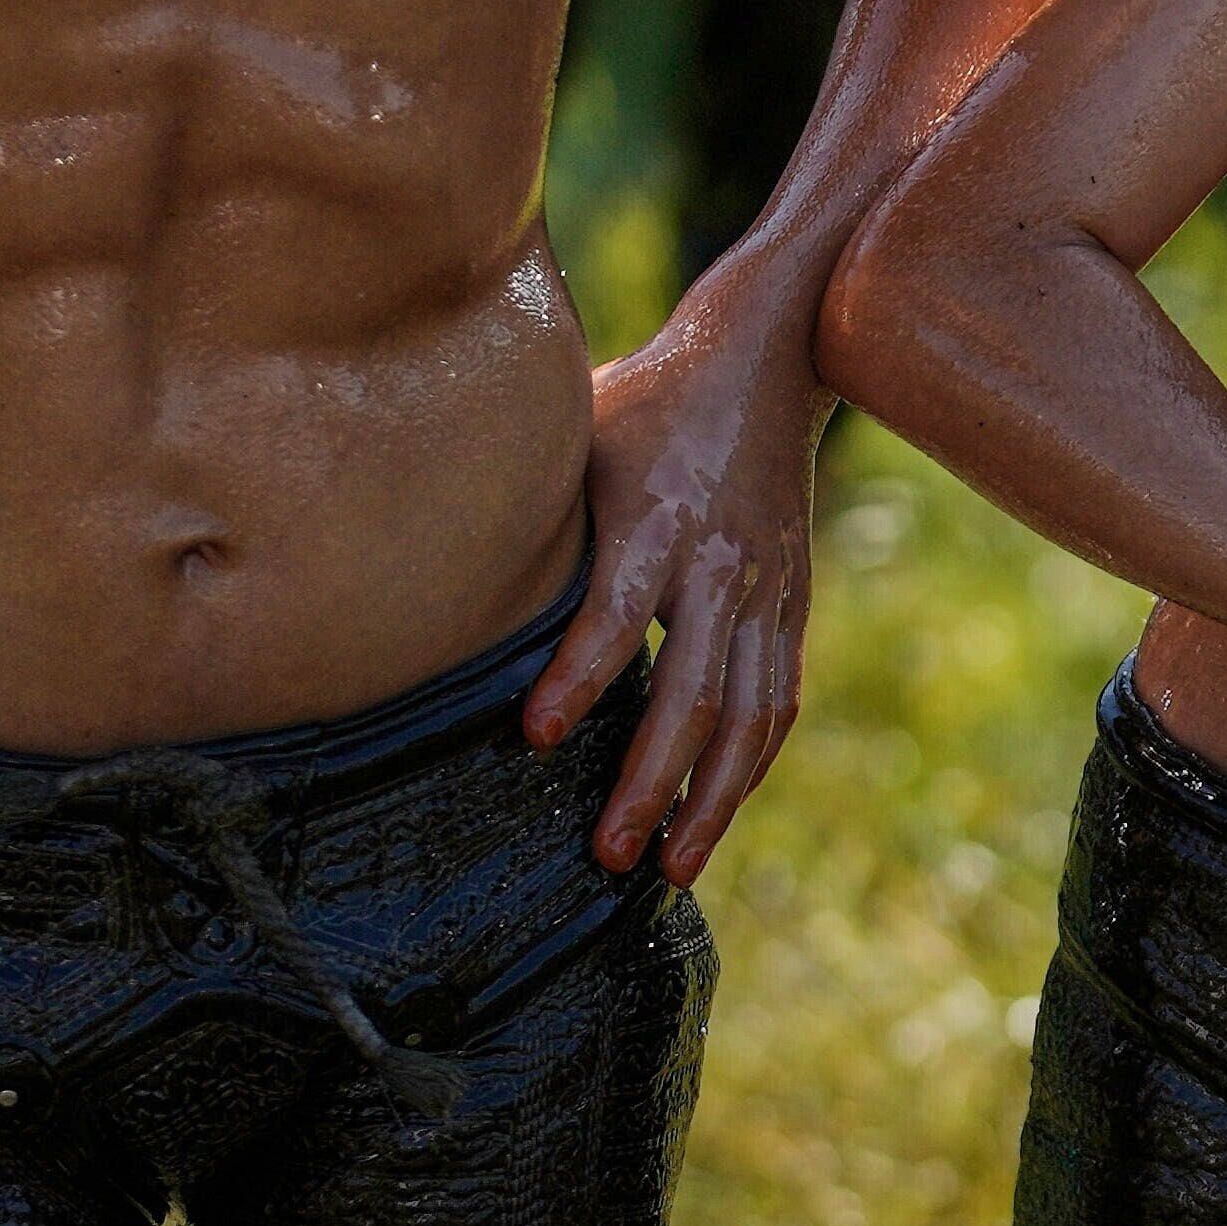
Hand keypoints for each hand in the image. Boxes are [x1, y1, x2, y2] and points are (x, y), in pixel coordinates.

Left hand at [546, 304, 819, 883]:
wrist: (770, 357)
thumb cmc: (646, 397)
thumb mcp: (580, 430)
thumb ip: (533, 506)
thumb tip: (434, 564)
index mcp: (657, 515)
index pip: (617, 612)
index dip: (578, 678)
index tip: (532, 738)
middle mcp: (720, 562)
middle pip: (694, 690)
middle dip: (651, 780)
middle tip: (608, 854)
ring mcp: (766, 590)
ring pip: (750, 715)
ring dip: (711, 800)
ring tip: (670, 868)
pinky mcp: (791, 604)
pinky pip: (777, 701)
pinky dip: (748, 765)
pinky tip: (713, 813)